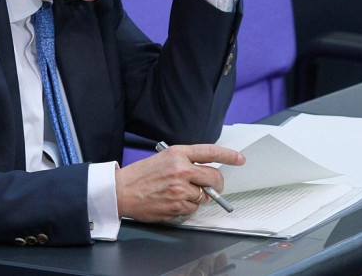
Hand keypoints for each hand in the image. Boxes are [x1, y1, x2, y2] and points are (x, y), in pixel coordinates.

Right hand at [114, 144, 244, 221]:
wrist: (122, 191)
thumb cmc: (141, 175)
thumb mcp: (164, 158)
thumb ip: (186, 162)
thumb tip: (206, 172)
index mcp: (178, 153)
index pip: (210, 152)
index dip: (228, 155)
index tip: (240, 159)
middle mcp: (181, 169)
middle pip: (214, 177)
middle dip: (216, 184)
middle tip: (212, 186)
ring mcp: (180, 189)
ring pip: (204, 195)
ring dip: (197, 197)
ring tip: (178, 193)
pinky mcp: (177, 205)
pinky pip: (193, 209)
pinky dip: (187, 207)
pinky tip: (173, 201)